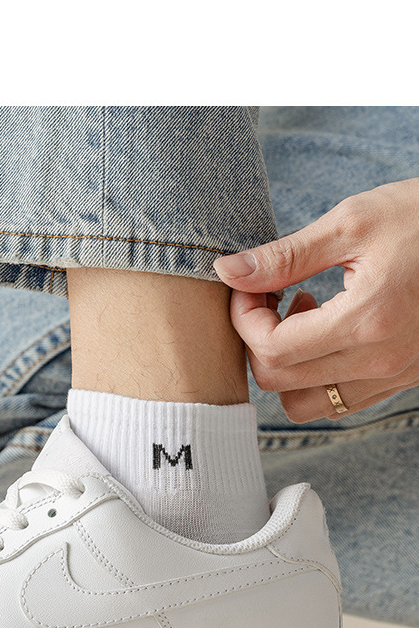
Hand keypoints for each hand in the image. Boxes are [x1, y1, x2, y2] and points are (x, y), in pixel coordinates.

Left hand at [213, 178, 418, 421]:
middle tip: (269, 297)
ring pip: (305, 404)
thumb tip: (227, 271)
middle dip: (257, 339)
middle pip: (278, 381)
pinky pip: (339, 401)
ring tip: (302, 315)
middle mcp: (381, 362)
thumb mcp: (353, 223)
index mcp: (367, 322)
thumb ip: (284, 256)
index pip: (271, 348)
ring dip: (285, 366)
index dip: (243, 318)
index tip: (248, 286)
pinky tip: (328, 329)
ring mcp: (396, 376)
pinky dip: (316, 376)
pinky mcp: (404, 378)